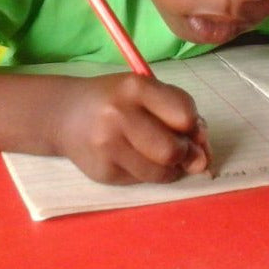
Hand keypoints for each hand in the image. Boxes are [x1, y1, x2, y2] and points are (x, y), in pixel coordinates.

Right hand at [54, 73, 210, 184]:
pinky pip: (143, 180)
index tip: (191, 128)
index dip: (195, 126)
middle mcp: (118, 116)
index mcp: (134, 87)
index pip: (184, 114)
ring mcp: (108, 147)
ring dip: (172, 169)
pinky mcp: (103, 172)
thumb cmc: (113, 99)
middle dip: (187, 154)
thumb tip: (204, 153)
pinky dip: (151, 174)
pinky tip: (139, 159)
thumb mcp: (143, 90)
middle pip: (172, 149)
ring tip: (164, 157)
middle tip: (183, 151)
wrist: (63, 115)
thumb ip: (176, 110)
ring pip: (160, 172)